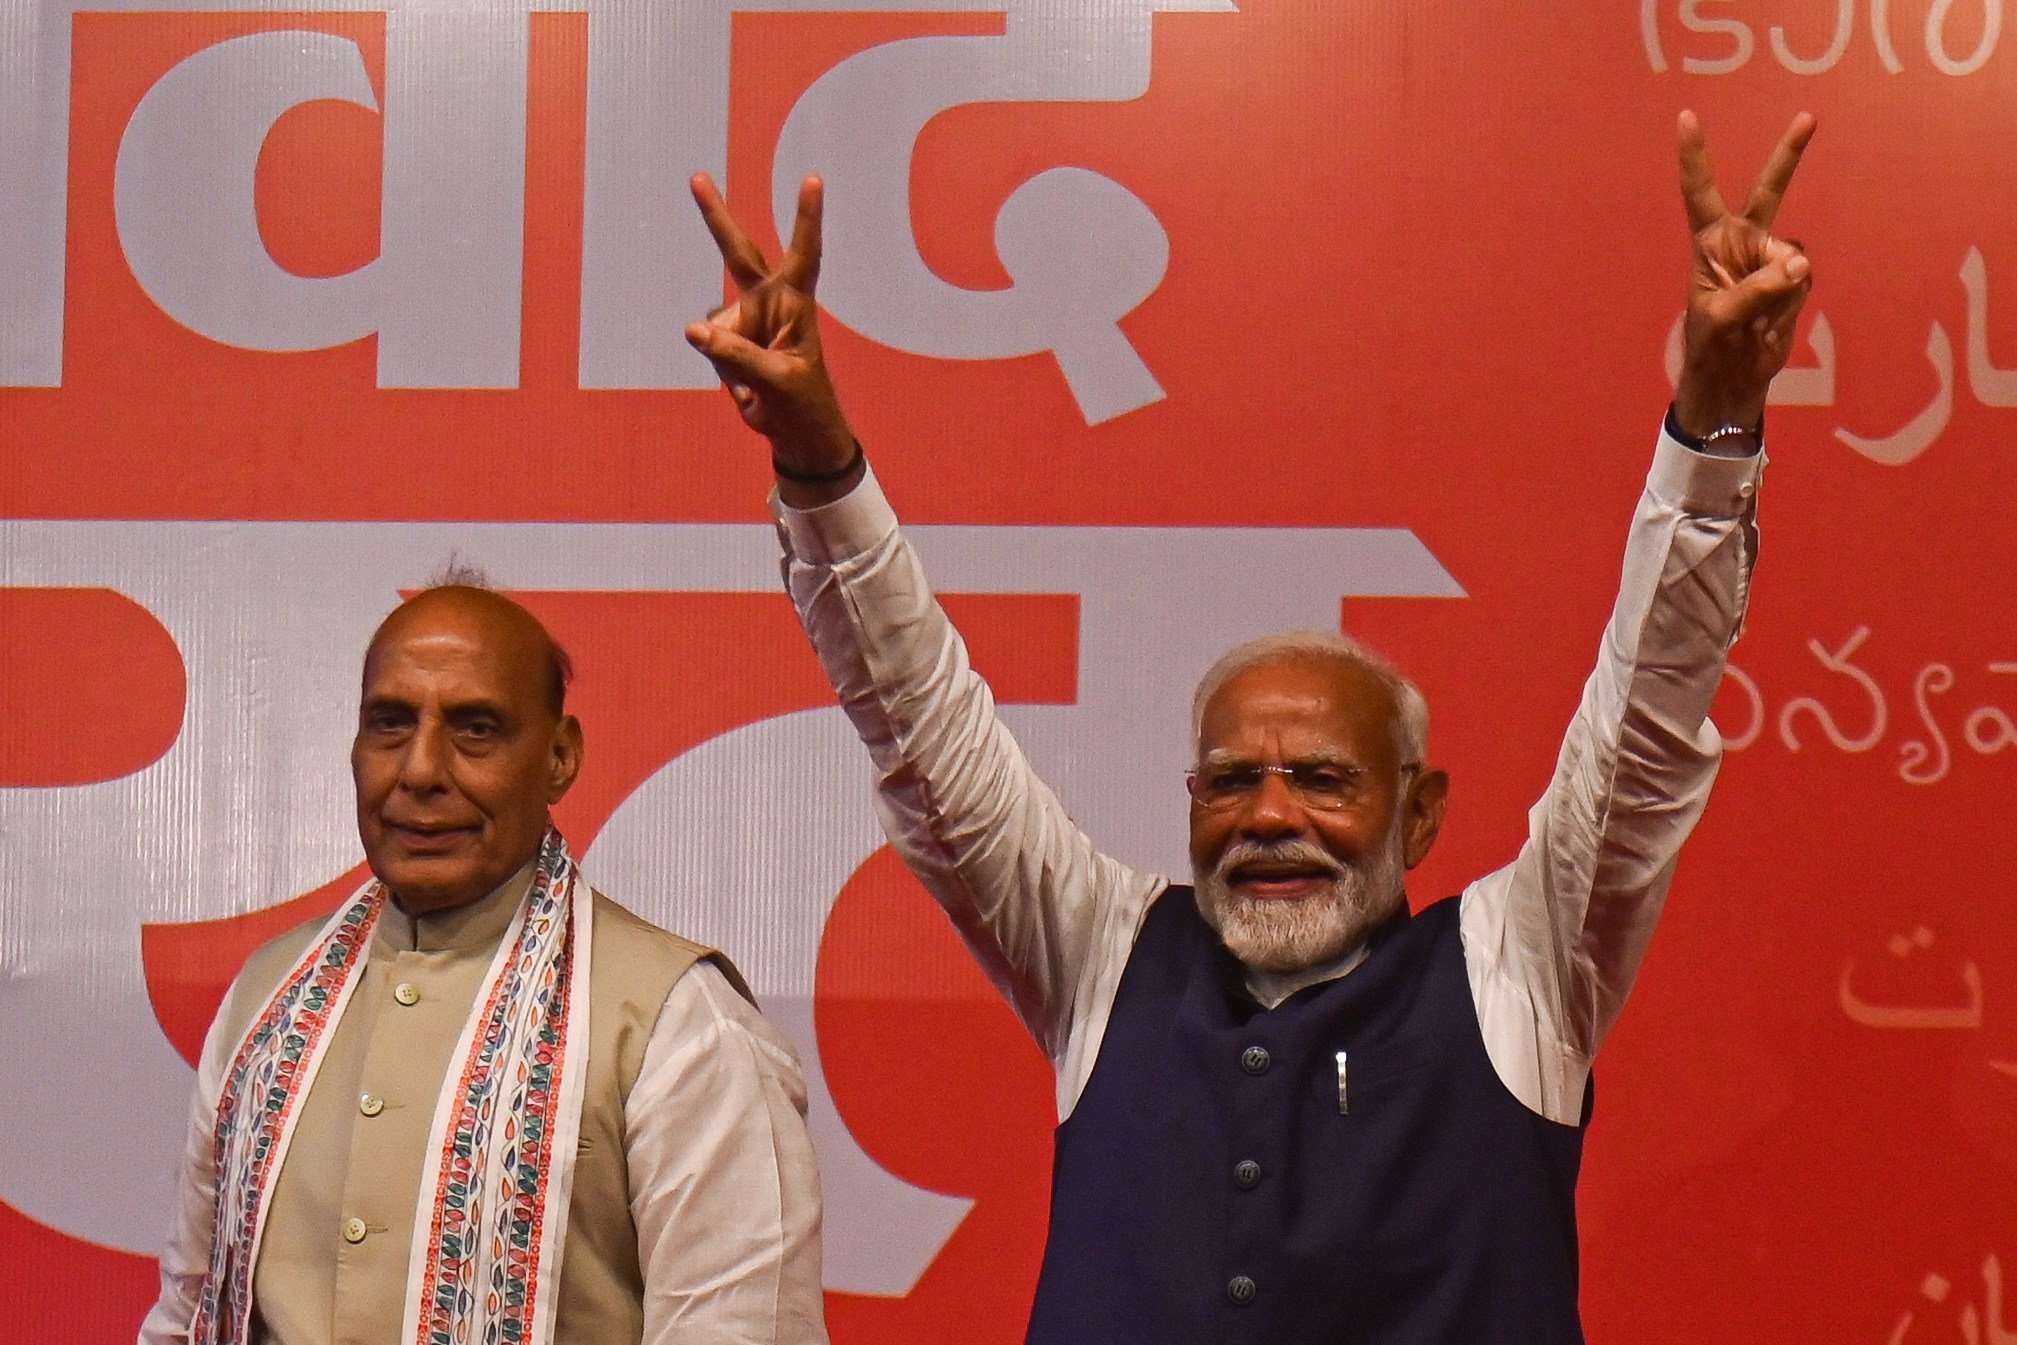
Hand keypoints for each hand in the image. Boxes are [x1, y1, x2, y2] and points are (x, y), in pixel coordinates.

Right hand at [686, 174, 861, 499]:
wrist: (797, 432)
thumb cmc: (802, 403)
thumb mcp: (775, 381)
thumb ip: (736, 354)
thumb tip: (692, 329)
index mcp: (795, 305)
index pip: (803, 255)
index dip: (806, 219)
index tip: (813, 179)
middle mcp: (769, 303)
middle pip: (739, 254)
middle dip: (717, 217)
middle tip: (697, 178)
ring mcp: (745, 321)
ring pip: (714, 327)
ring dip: (729, 359)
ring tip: (757, 385)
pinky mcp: (727, 340)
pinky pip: (709, 347)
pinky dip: (723, 371)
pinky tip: (745, 386)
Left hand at [1673, 110, 1815, 438]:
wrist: (1733, 378)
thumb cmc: (1711, 346)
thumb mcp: (1722, 319)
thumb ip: (1756, 290)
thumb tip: (1798, 264)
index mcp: (1709, 243)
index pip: (1700, 192)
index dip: (1695, 157)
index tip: (1686, 117)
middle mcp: (1741, 242)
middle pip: (1769, 190)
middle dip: (1789, 155)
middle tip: (1809, 118)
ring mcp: (1770, 259)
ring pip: (1793, 256)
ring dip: (1780, 289)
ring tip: (1757, 318)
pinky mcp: (1793, 278)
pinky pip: (1804, 279)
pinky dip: (1792, 302)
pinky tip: (1773, 321)